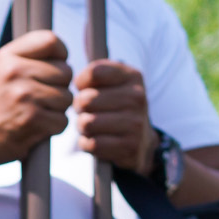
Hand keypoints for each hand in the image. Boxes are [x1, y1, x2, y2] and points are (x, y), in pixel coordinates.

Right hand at [0, 31, 71, 173]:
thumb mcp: (1, 70)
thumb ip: (28, 57)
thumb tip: (63, 55)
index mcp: (8, 56)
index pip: (51, 40)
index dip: (61, 55)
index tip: (54, 68)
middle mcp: (15, 71)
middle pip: (65, 71)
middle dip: (59, 87)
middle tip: (40, 98)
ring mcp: (24, 95)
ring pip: (67, 97)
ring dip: (57, 109)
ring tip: (37, 112)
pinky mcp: (31, 119)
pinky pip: (62, 120)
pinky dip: (54, 127)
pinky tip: (37, 127)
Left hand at [73, 57, 153, 173]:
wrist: (141, 140)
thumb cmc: (116, 106)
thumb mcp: (112, 82)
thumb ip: (92, 74)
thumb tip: (77, 84)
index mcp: (133, 76)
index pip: (94, 72)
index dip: (81, 82)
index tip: (85, 89)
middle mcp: (137, 98)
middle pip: (86, 100)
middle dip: (79, 107)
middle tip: (87, 111)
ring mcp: (135, 123)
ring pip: (86, 123)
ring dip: (82, 127)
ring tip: (91, 125)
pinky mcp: (130, 146)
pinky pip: (92, 144)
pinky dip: (86, 143)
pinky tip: (95, 139)